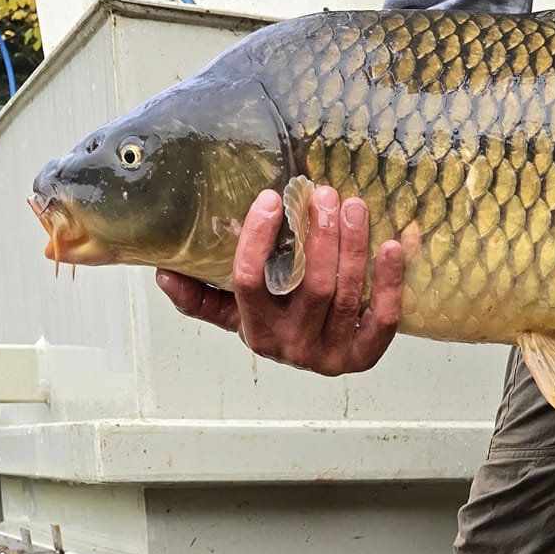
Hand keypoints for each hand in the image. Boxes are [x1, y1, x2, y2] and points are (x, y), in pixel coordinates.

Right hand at [157, 187, 403, 375]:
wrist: (315, 358)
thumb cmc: (274, 322)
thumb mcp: (234, 312)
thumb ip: (200, 296)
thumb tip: (163, 271)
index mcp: (256, 332)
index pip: (249, 283)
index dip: (257, 240)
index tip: (271, 199)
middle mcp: (292, 348)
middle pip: (310, 286)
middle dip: (320, 235)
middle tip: (324, 195)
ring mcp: (331, 354)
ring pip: (346, 295)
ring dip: (352, 246)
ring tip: (353, 207)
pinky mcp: (365, 356)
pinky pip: (383, 319)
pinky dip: (389, 282)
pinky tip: (391, 245)